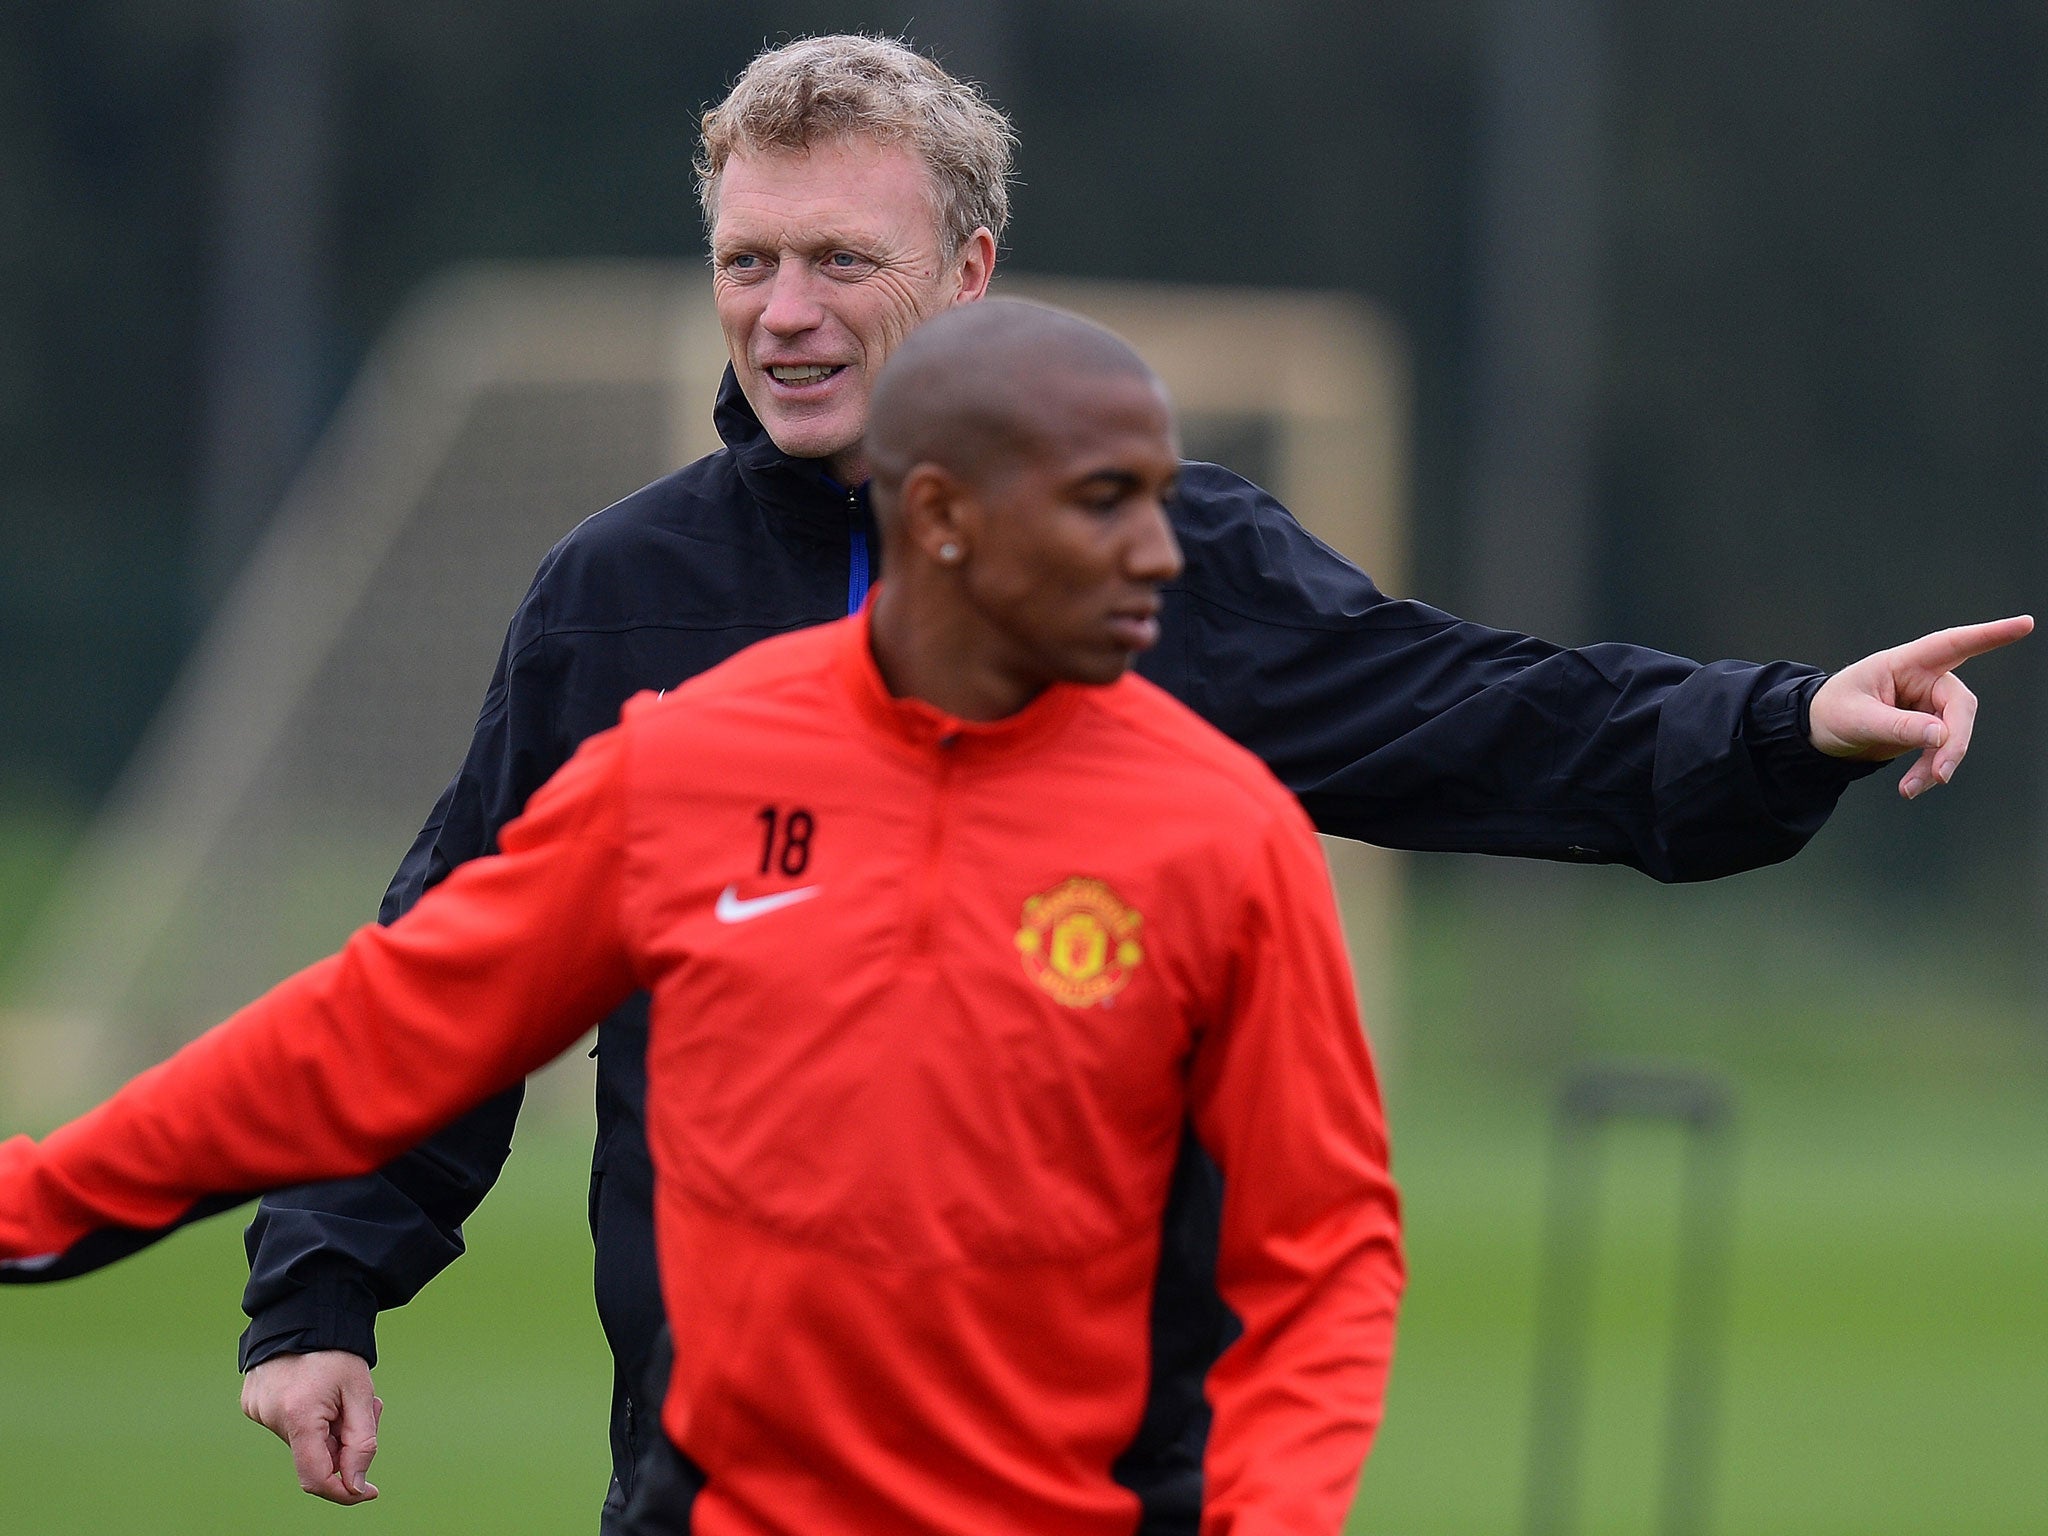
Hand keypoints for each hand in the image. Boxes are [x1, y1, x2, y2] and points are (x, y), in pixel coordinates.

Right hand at [240, 1350, 383, 1503]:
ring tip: (339, 1394)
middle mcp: (271, 1417)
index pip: (316, 1477)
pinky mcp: (252, 1404)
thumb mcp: (361, 1394)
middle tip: (363, 1411)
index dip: (343, 1491)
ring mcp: (257, 1411)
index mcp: (298, 1415)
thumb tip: (356, 1487)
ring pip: (303, 1441)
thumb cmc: (337, 1353)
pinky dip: (310, 1419)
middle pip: (315, 1456)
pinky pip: (288, 1426)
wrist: (305, 1313)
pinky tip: (318, 1391)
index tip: (368, 1492)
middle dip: (343, 1444)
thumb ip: (361, 1442)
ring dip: (328, 1429)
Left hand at [1808, 615, 2033, 797]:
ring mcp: (1928, 705)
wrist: (1817, 733)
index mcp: (1905, 662)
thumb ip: (1898, 726)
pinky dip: (1929, 770)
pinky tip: (1910, 788)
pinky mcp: (1926, 728)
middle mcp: (1924, 679)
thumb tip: (1942, 735)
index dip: (1989, 635)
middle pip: (1959, 706)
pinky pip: (1941, 750)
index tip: (2026, 624)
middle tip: (1941, 774)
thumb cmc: (1831, 711)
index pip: (1952, 643)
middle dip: (1954, 741)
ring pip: (1954, 734)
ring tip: (1910, 789)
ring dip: (1939, 763)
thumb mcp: (1857, 719)